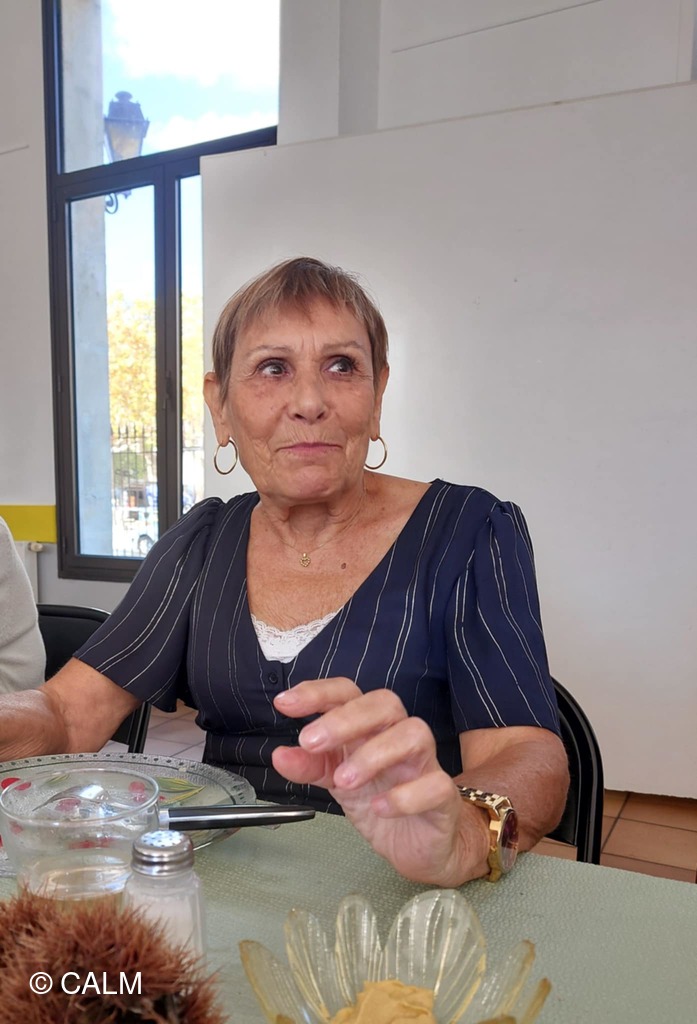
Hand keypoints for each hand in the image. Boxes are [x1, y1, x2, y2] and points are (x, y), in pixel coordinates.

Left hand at [272, 678, 489, 885]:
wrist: (420, 844)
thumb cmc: (380, 798)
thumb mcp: (336, 782)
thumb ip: (310, 766)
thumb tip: (280, 755)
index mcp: (369, 727)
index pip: (348, 693)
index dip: (318, 693)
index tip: (285, 703)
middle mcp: (398, 736)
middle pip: (383, 704)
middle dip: (344, 719)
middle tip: (310, 741)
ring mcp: (424, 764)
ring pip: (413, 734)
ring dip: (374, 754)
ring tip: (343, 780)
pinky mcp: (443, 797)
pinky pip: (435, 784)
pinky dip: (405, 795)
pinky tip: (379, 807)